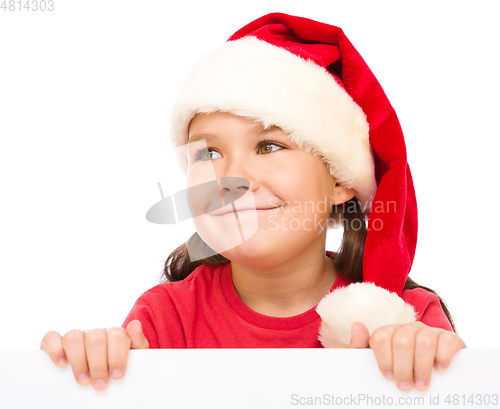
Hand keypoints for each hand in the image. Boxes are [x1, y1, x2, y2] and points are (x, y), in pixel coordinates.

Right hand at [40, 319, 148, 390]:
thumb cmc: (118, 368)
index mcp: (115, 335)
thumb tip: (135, 325)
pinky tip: (61, 365)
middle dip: (98, 365)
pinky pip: (51, 338)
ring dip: (78, 361)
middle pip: (96, 338)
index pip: (117, 335)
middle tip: (100, 385)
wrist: (104, 375)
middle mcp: (95, 333)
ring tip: (83, 381)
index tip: (117, 376)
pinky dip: (55, 349)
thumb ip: (138, 343)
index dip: (117, 356)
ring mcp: (76, 337)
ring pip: (74, 336)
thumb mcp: (134, 358)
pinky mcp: (56, 344)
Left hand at [347, 321, 465, 390]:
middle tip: (405, 386)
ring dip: (422, 367)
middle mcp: (409, 329)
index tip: (388, 377)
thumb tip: (357, 325)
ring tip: (421, 385)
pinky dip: (443, 356)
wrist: (429, 381)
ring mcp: (430, 332)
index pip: (381, 337)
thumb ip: (360, 347)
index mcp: (389, 333)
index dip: (384, 359)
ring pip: (424, 341)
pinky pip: (447, 340)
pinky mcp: (449, 338)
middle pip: (402, 341)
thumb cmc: (397, 371)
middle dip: (403, 367)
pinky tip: (440, 369)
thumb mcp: (376, 363)